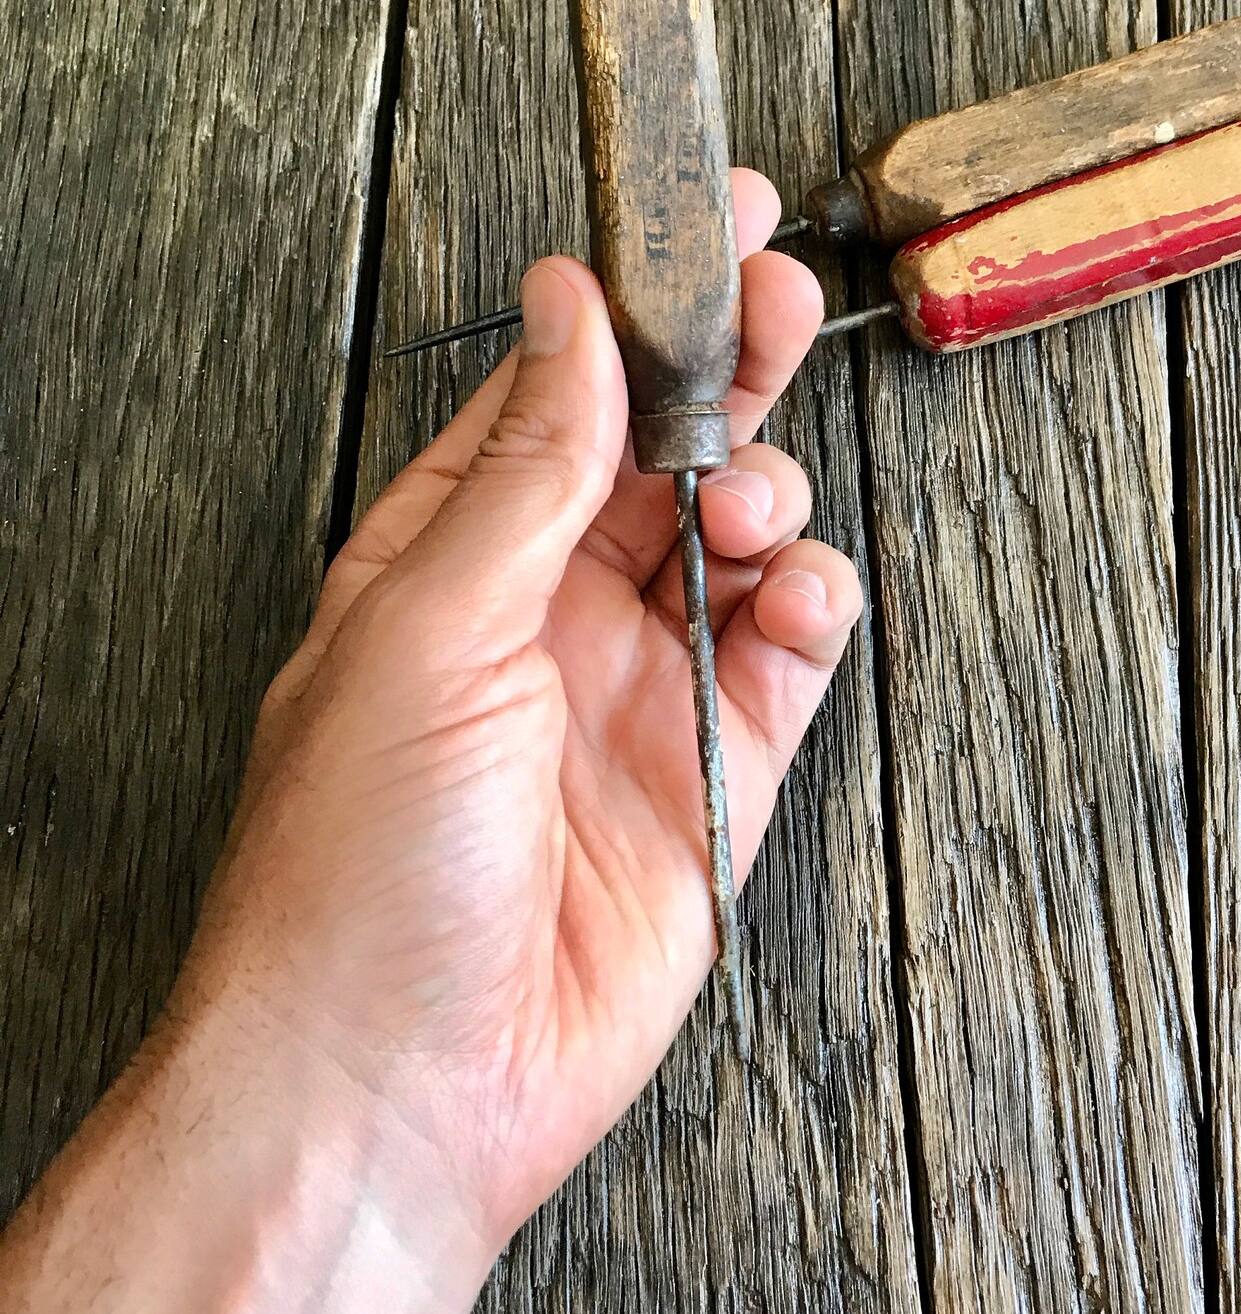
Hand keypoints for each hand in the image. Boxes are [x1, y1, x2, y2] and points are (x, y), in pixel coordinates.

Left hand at [177, 171, 860, 1250]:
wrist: (401, 1080)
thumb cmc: (356, 869)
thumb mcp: (430, 626)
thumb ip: (527, 465)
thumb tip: (569, 312)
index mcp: (449, 562)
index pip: (555, 398)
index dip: (627, 311)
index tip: (691, 232)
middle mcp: (546, 615)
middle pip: (659, 451)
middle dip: (723, 367)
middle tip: (772, 295)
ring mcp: (635, 692)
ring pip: (735, 539)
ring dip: (762, 492)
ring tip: (746, 503)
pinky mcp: (715, 775)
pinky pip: (788, 652)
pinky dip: (810, 606)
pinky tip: (789, 594)